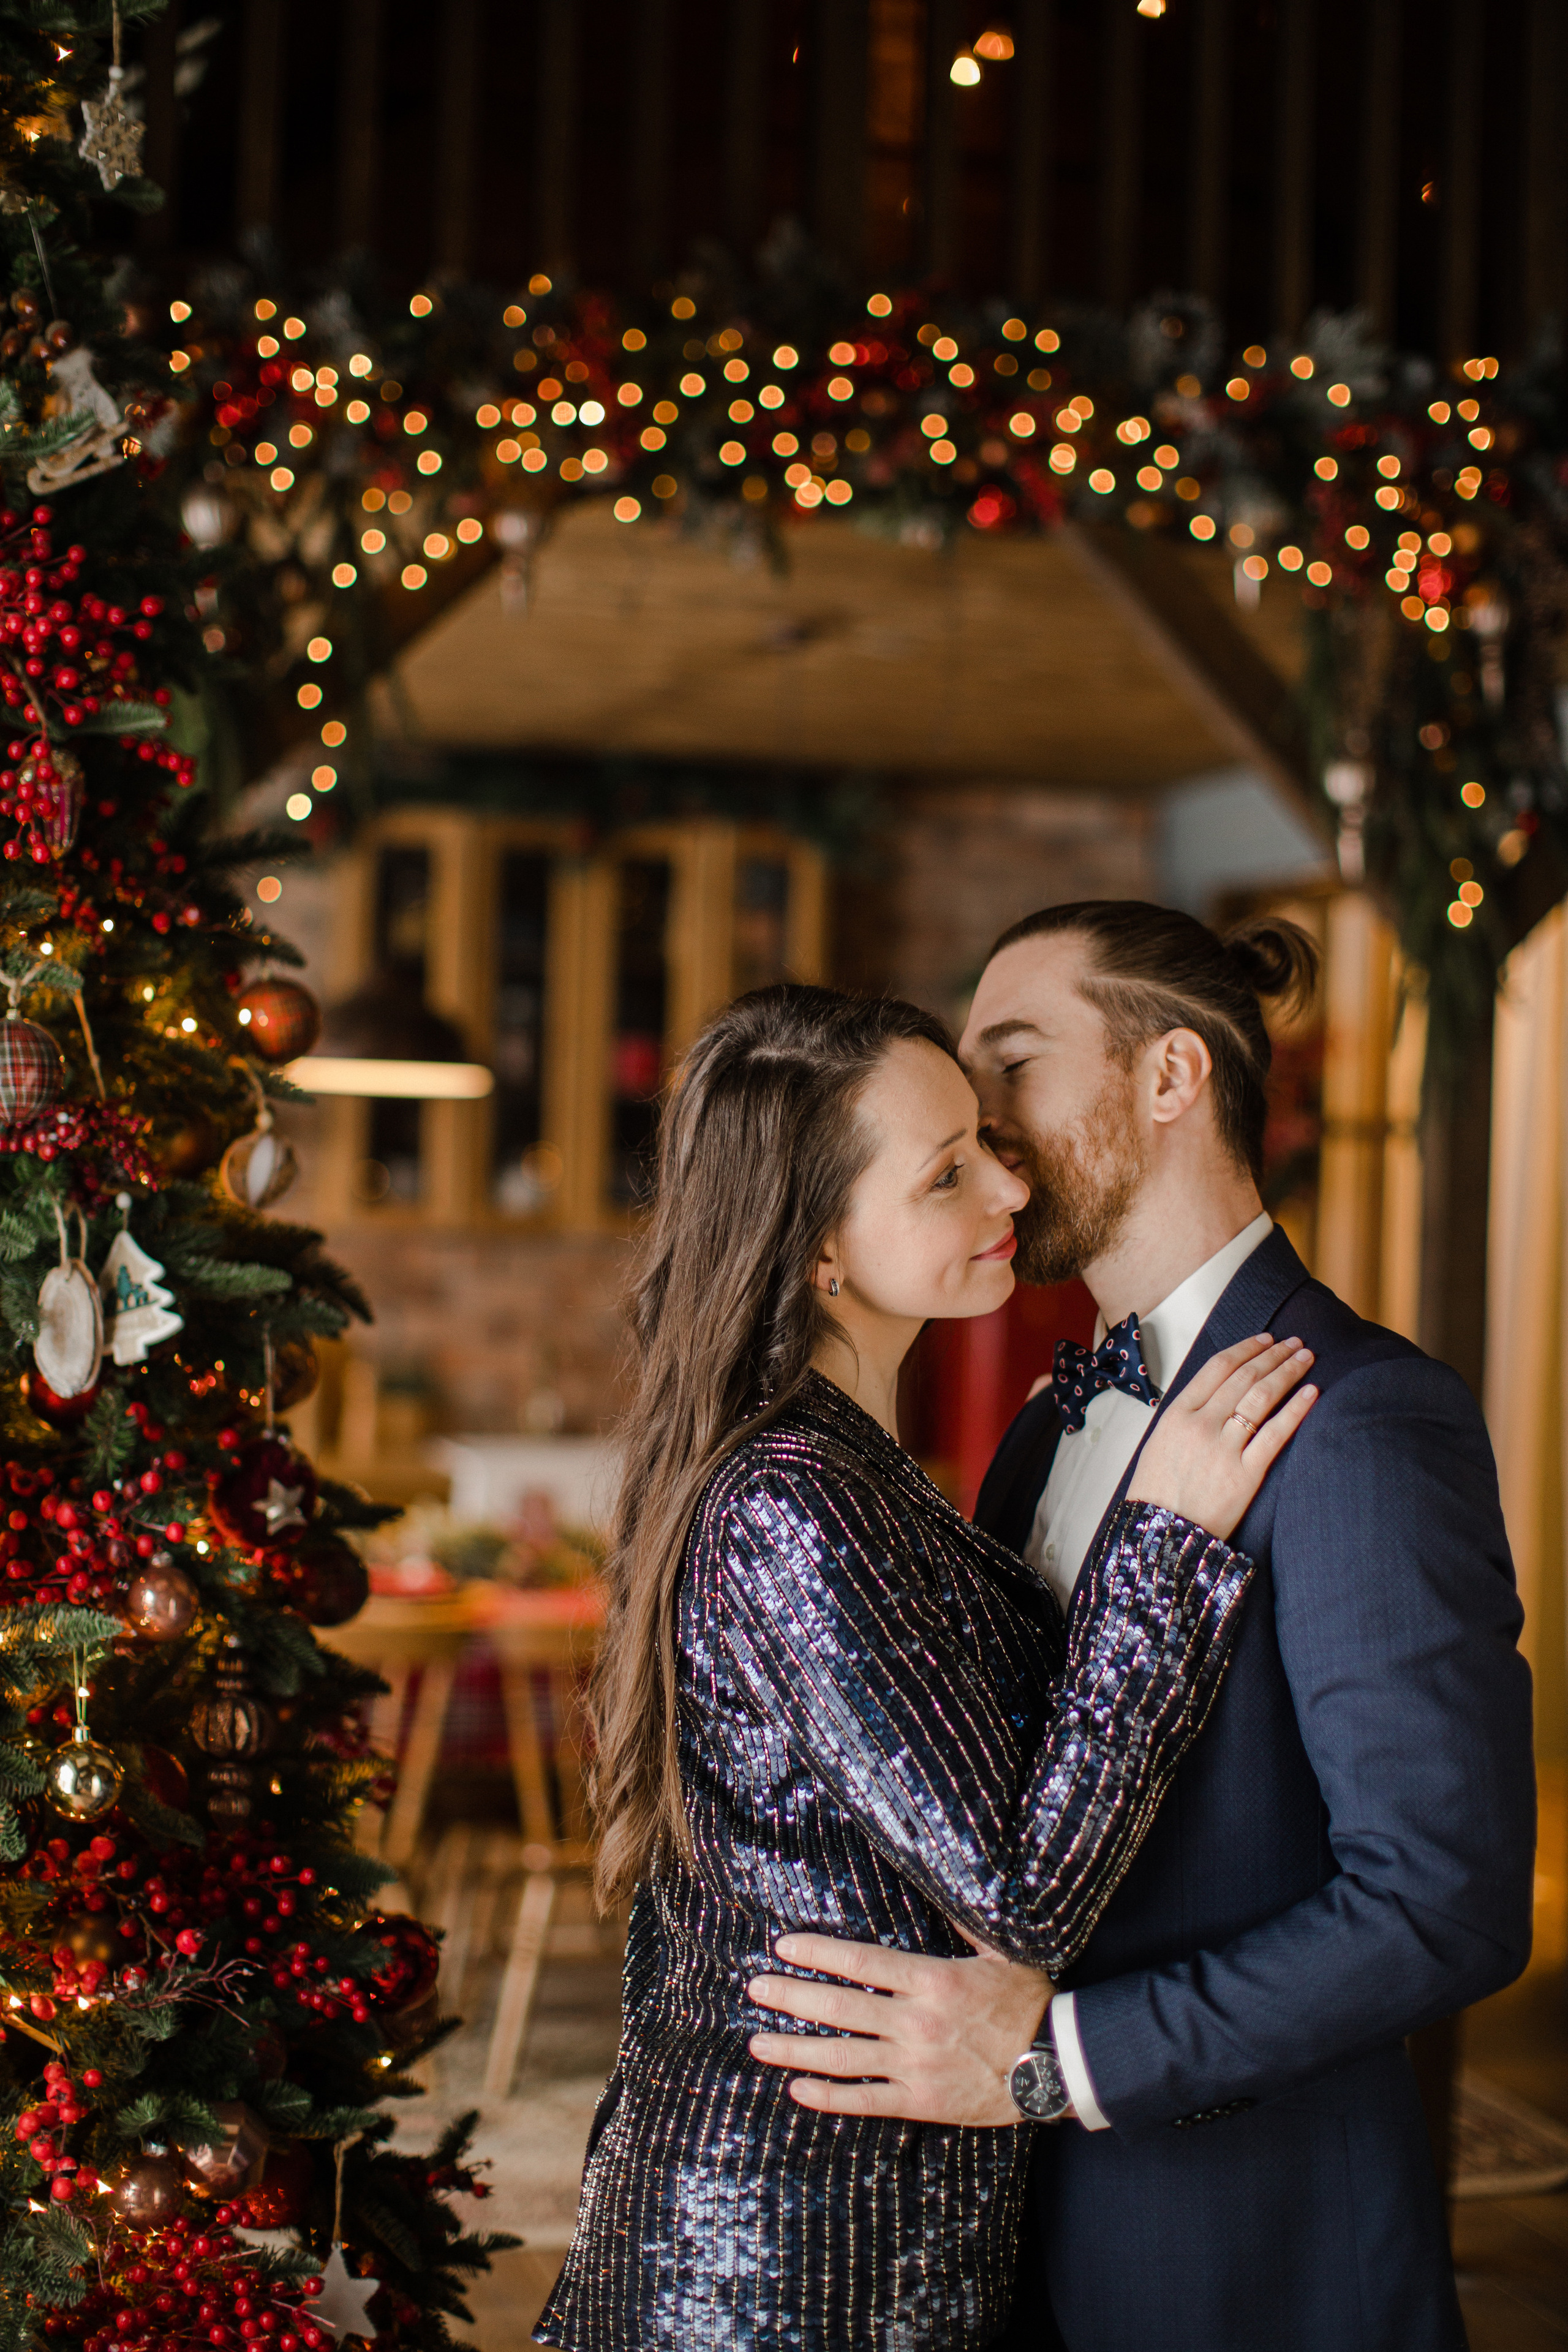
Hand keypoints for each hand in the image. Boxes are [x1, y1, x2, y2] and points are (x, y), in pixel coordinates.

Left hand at [747, 1930, 1052, 2125]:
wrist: (1056, 2065)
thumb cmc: (1028, 2003)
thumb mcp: (1001, 1952)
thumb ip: (963, 1923)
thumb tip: (941, 1881)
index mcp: (931, 1981)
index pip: (860, 1962)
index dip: (818, 1953)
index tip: (784, 1946)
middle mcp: (915, 2023)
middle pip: (839, 2007)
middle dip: (791, 1997)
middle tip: (755, 1990)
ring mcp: (914, 2066)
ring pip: (841, 2057)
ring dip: (795, 2049)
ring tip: (757, 2043)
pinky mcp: (920, 2103)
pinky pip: (865, 2101)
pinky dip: (828, 2098)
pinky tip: (798, 2090)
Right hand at [1127, 1333, 1316, 1540]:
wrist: (1160, 1537)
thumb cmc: (1157, 1493)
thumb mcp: (1160, 1443)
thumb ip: (1187, 1416)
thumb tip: (1217, 1393)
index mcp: (1177, 1414)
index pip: (1217, 1367)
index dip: (1246, 1348)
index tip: (1265, 1339)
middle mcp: (1201, 1425)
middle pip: (1244, 1377)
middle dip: (1273, 1355)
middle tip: (1294, 1342)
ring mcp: (1224, 1449)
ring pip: (1262, 1397)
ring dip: (1287, 1372)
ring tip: (1306, 1357)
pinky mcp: (1245, 1475)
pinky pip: (1276, 1434)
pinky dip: (1296, 1409)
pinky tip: (1311, 1392)